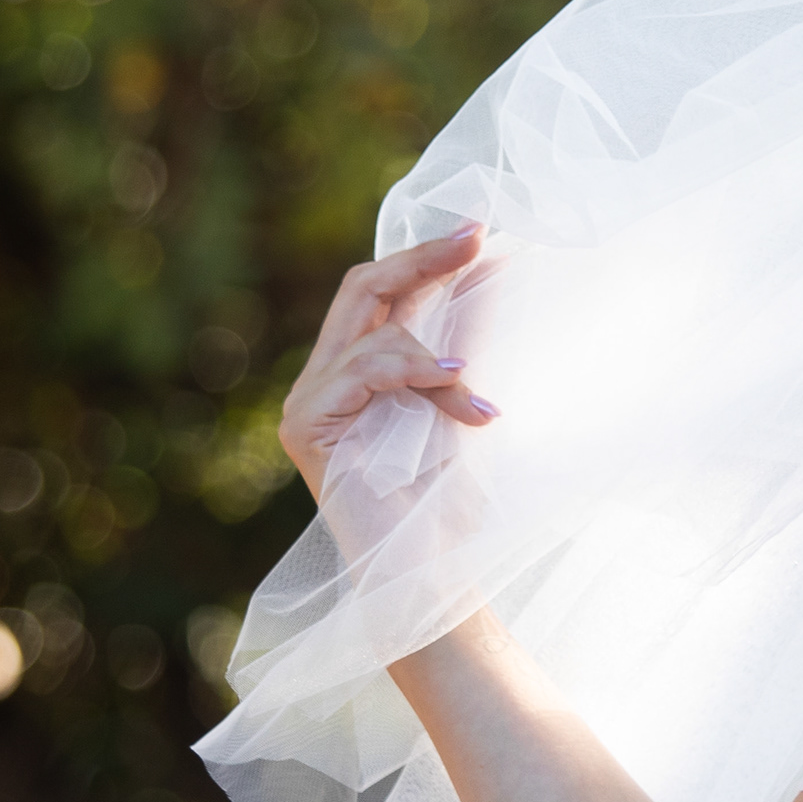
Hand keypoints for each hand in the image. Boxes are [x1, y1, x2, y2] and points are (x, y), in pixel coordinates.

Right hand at [277, 225, 499, 507]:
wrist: (430, 571)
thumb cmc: (447, 499)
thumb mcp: (467, 398)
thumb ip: (470, 338)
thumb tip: (499, 267)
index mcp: (359, 369)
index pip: (381, 290)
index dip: (425, 254)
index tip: (481, 229)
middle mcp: (325, 378)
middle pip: (363, 287)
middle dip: (423, 259)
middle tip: (478, 241)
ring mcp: (307, 401)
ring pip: (374, 332)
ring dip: (440, 359)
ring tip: (481, 402)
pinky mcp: (303, 426)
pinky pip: (363, 370)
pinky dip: (418, 376)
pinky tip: (465, 401)